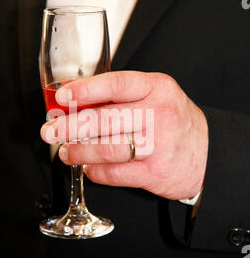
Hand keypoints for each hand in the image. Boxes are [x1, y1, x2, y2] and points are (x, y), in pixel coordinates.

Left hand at [40, 71, 207, 199]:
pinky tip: (87, 167)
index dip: (84, 90)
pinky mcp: (154, 172)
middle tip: (50, 131)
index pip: (115, 84)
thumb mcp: (155, 96)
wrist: (206, 153)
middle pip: (103, 120)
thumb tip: (75, 104)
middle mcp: (159, 114)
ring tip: (65, 152)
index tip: (62, 97)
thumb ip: (121, 97)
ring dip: (78, 152)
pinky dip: (94, 172)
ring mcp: (158, 145)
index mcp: (157, 88)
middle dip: (69, 126)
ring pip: (105, 149)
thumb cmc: (173, 121)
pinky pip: (114, 173)